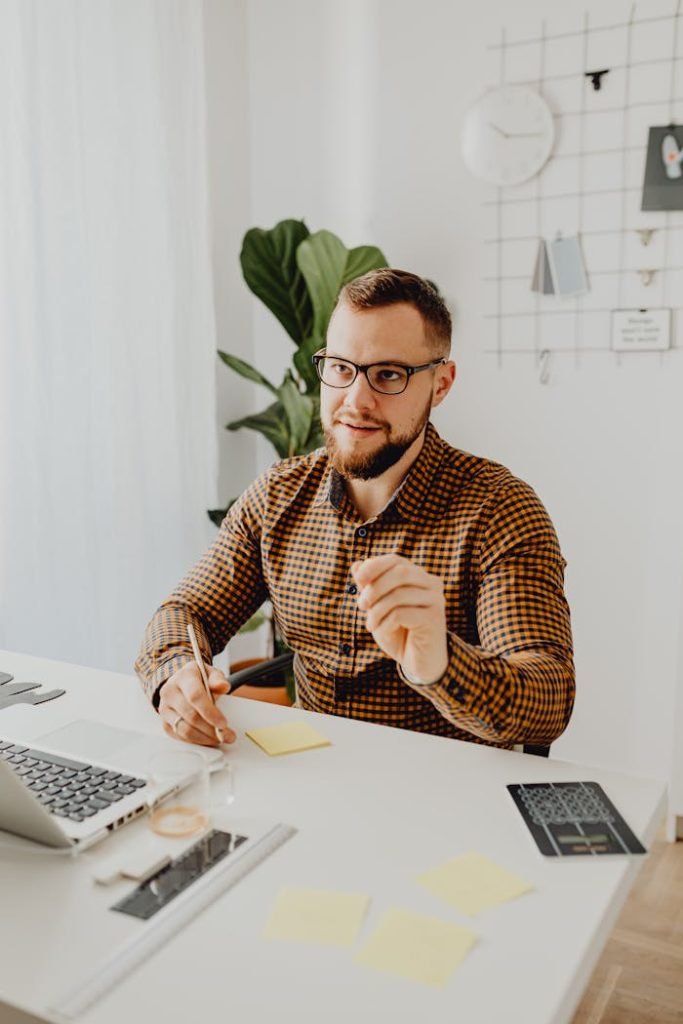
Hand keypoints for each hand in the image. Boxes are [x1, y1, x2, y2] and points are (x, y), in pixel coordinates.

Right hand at [158, 662, 235, 746]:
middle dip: (211, 730)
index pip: (195, 696)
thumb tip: (223, 686)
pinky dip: (196, 741)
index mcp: (183, 677)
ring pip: (184, 730)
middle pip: (191, 716)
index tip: (223, 724)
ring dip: (205, 738)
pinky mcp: (165, 723)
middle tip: (228, 736)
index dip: (210, 712)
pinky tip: (208, 739)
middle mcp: (170, 692)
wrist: (182, 683)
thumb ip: (218, 680)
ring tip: (220, 739)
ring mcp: (164, 709)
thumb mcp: (211, 674)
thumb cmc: (199, 679)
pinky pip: (180, 737)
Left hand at [352, 555, 447, 683]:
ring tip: (370, 625)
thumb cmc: (399, 632)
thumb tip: (355, 565)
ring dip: (377, 611)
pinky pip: (401, 614)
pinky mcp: (434, 618)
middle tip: (361, 606)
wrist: (418, 663)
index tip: (359, 578)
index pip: (396, 560)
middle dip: (374, 588)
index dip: (375, 565)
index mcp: (420, 577)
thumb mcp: (379, 608)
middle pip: (399, 572)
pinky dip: (385, 624)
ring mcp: (436, 600)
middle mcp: (432, 584)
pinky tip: (384, 633)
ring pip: (398, 594)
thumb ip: (370, 587)